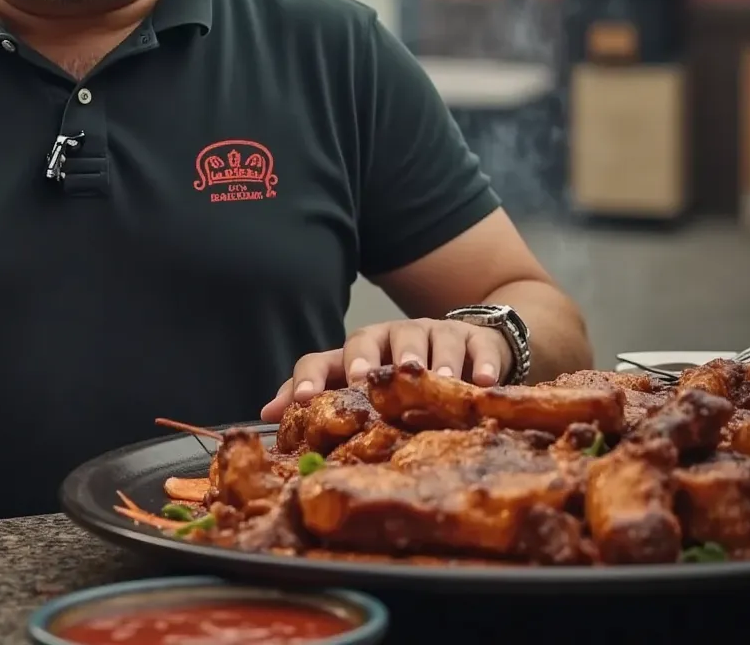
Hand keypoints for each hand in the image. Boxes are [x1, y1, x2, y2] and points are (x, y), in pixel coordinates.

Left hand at [260, 317, 512, 421]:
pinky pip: (478, 347)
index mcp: (357, 353)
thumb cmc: (404, 377)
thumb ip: (319, 400)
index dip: (309, 377)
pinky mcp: (475, 340)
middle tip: (371, 377)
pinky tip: (482, 382)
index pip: (323, 358)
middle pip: (375, 337)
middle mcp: (391, 338)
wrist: (470, 346)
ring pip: (427, 339)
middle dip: (370, 356)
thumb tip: (267, 414)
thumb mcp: (364, 388)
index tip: (303, 400)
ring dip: (431, 359)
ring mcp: (434, 335)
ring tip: (436, 380)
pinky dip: (482, 364)